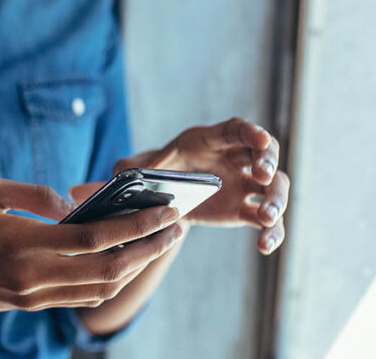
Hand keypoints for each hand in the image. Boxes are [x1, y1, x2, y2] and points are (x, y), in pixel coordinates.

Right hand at [0, 175, 184, 312]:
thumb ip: (34, 193)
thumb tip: (72, 205)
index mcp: (24, 243)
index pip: (97, 237)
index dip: (137, 225)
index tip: (165, 211)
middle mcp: (34, 275)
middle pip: (109, 267)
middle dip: (149, 248)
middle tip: (175, 228)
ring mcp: (34, 296)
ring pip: (100, 288)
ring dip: (134, 266)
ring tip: (156, 243)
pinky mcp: (30, 304)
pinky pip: (81, 296)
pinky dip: (109, 279)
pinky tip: (121, 260)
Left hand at [112, 117, 289, 254]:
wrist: (161, 198)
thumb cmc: (151, 174)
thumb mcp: (135, 169)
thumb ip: (124, 171)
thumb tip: (98, 182)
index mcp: (208, 140)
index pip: (236, 129)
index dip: (251, 132)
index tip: (261, 139)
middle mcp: (233, 158)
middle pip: (265, 153)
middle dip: (268, 162)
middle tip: (263, 176)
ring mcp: (243, 184)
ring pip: (273, 187)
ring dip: (276, 200)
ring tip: (266, 217)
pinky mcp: (243, 210)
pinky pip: (266, 220)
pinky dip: (271, 232)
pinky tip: (265, 245)